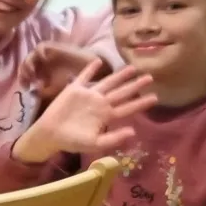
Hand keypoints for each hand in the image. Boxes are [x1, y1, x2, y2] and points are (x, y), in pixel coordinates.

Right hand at [13, 61, 155, 163]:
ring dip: (119, 75)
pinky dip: (91, 69)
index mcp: (106, 116)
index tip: (155, 98)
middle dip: (135, 85)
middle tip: (150, 77)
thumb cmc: (72, 141)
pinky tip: (98, 61)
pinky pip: (84, 77)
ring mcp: (88, 95)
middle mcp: (100, 103)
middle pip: (121, 92)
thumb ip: (113, 138)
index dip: (141, 103)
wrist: (50, 135)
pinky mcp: (75, 90)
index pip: (127, 107)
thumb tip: (133, 131)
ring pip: (108, 82)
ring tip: (132, 68)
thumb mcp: (94, 144)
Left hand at [24, 42, 99, 100]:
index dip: (22, 79)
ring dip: (28, 63)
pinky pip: (40, 46)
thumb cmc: (70, 80)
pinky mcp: (52, 46)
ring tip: (33, 73)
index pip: (24, 73)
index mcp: (38, 71)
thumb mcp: (54, 90)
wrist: (85, 69)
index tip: (25, 88)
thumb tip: (31, 92)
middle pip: (24, 64)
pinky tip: (44, 61)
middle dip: (23, 73)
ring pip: (30, 55)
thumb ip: (42, 93)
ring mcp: (45, 54)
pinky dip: (39, 53)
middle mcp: (39, 62)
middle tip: (28, 80)